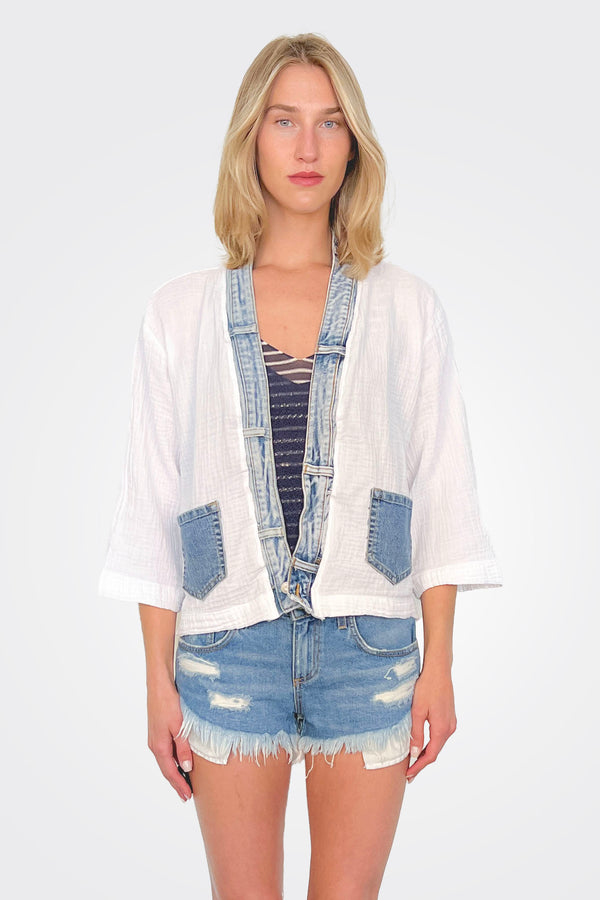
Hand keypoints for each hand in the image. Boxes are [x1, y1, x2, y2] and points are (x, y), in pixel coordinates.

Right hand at [147, 681, 193, 801]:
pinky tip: (180, 760)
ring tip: (185, 782)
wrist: (159, 684)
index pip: (170, 772)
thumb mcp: (180, 727)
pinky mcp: (158, 731)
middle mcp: (155, 744)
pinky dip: (173, 760)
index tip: (187, 796)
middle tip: (186, 795)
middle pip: (166, 769)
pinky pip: (166, 751)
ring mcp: (155, 738)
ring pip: (166, 760)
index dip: (179, 785)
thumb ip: (184, 748)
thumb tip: (187, 769)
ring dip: (175, 772)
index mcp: (159, 746)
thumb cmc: (169, 703)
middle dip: (176, 782)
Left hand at [405, 661, 456, 782]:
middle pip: (435, 752)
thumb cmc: (426, 688)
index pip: (430, 756)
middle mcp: (449, 728)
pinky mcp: (449, 717)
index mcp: (442, 729)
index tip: (408, 775)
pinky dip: (430, 743)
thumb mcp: (417, 712)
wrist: (438, 671)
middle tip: (409, 773)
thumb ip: (416, 734)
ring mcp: (451, 722)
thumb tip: (414, 754)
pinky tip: (421, 745)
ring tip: (412, 761)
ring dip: (426, 753)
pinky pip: (439, 736)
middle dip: (421, 763)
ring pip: (437, 744)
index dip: (418, 767)